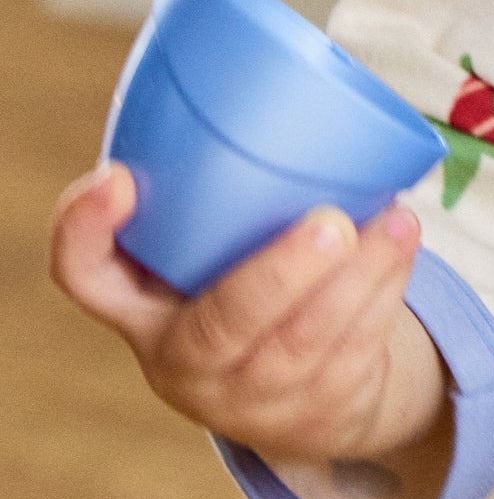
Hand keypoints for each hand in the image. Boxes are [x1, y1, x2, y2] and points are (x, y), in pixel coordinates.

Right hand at [50, 163, 452, 498]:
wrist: (306, 401)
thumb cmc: (249, 292)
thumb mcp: (209, 258)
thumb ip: (213, 198)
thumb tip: (267, 83)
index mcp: (139, 309)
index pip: (84, 274)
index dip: (83, 229)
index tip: (118, 177)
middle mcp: (181, 363)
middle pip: (218, 327)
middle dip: (278, 276)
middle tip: (331, 221)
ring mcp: (248, 399)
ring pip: (303, 344)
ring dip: (358, 279)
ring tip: (397, 221)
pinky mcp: (313, 415)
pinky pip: (352, 353)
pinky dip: (384, 295)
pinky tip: (403, 247)